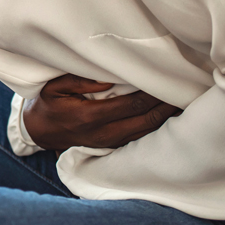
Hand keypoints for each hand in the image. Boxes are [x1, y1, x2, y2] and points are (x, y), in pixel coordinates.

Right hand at [22, 74, 180, 151]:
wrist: (40, 131)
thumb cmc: (48, 104)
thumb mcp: (55, 87)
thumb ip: (80, 81)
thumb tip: (108, 79)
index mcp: (89, 116)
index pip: (131, 104)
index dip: (152, 94)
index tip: (167, 80)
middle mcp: (102, 132)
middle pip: (145, 120)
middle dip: (166, 106)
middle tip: (184, 89)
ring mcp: (108, 141)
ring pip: (146, 131)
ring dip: (165, 117)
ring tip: (182, 100)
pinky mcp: (111, 145)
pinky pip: (139, 136)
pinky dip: (155, 124)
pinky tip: (166, 114)